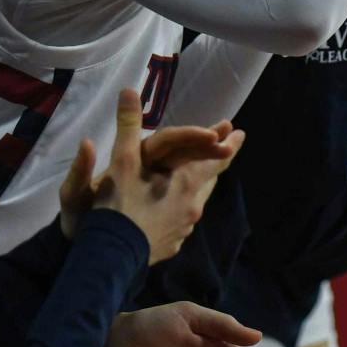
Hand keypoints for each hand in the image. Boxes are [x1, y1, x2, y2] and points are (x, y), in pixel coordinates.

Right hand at [57, 90, 239, 259]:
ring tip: (206, 176)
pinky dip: (185, 207)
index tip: (237, 132)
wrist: (110, 257)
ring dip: (203, 184)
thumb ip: (127, 126)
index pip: (214, 158)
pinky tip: (178, 208)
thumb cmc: (118, 205)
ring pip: (199, 201)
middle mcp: (192, 205)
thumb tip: (129, 90)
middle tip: (230, 148)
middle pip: (211, 179)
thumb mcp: (121, 161)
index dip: (225, 143)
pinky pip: (184, 220)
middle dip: (219, 160)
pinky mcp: (172, 245)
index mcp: (186, 181)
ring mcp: (183, 228)